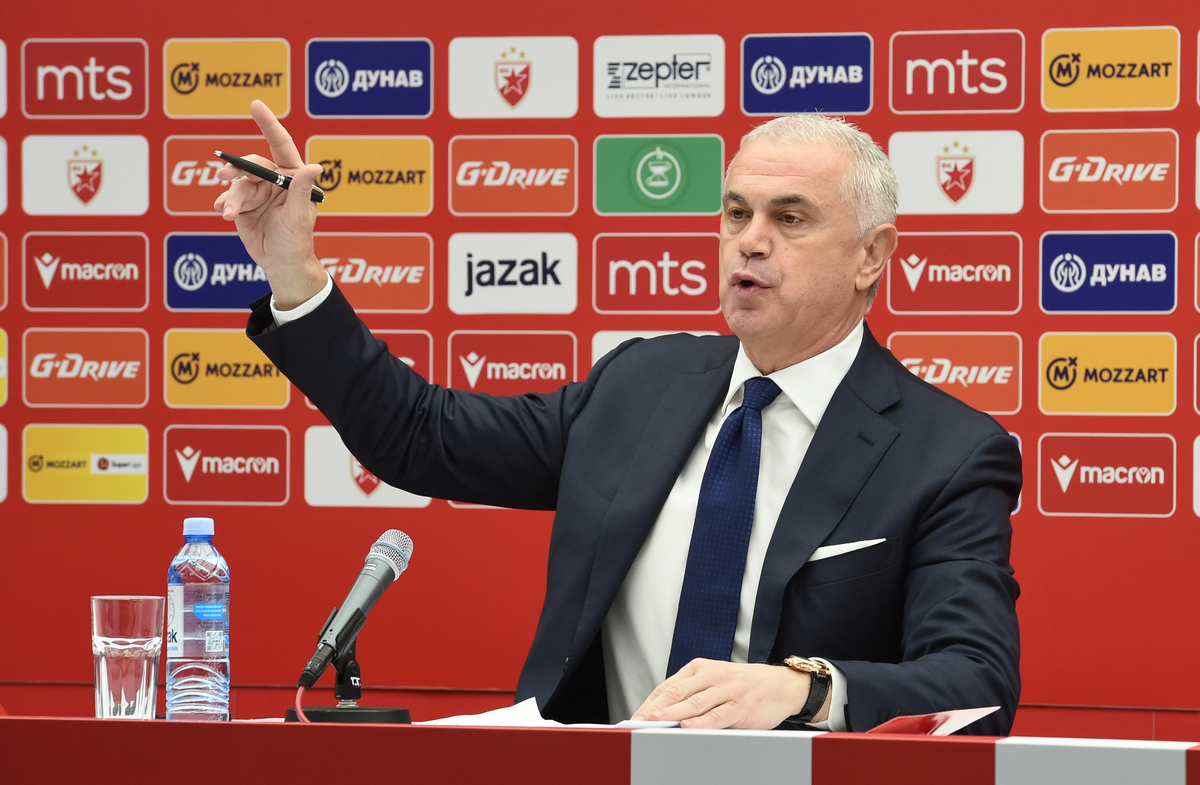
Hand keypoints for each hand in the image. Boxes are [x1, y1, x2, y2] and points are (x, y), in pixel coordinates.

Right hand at [213, 99, 327, 309]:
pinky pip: (228, 198)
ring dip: (231, 196)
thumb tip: (315, 166)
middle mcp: (274, 180)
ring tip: (229, 212)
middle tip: (225, 176)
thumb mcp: (300, 216)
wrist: (281, 264)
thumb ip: (302, 190)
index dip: (268, 124)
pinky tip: (223, 211)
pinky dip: (223, 203)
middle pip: (252, 165)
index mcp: (292, 177)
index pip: (280, 145)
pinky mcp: (242, 205)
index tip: (255, 105)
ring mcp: (256, 192)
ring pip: (238, 184)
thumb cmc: (297, 241)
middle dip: (237, 170)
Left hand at [631, 659, 824, 728]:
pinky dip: (700, 722)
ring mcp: (726, 690)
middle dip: (655, 709)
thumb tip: (663, 713)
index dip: (651, 703)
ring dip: (672, 714)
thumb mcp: (716, 681)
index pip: (669, 686)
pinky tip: (687, 726)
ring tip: (655, 723)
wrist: (782, 685)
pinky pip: (717, 715)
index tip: (636, 716)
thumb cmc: (744, 686)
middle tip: (638, 721)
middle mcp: (712, 676)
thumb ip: (693, 693)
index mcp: (701, 668)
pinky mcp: (740, 706)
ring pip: (694, 703)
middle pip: (677, 692)